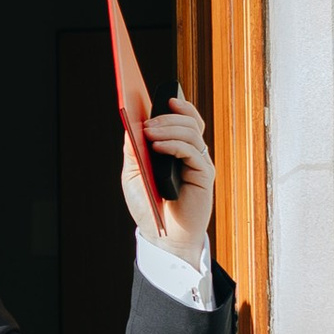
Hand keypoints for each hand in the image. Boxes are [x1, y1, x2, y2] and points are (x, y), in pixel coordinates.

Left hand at [123, 92, 214, 268]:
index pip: (183, 119)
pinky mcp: (204, 174)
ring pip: (192, 131)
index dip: (177, 106)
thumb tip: (129, 125)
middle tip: (147, 120)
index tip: (162, 98)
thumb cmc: (150, 206)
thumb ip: (134, 151)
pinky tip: (157, 146)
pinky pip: (192, 151)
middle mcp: (191, 153)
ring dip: (169, 127)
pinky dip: (174, 144)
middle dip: (167, 116)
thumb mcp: (134, 175)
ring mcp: (199, 162)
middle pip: (188, 121)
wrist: (162, 235)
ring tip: (148, 131)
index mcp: (177, 149)